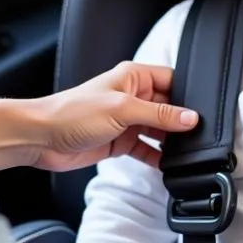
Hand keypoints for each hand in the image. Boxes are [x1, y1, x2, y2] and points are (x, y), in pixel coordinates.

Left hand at [29, 61, 197, 171]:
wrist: (40, 139)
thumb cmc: (72, 113)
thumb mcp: (122, 109)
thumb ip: (159, 114)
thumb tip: (189, 118)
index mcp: (134, 77)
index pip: (172, 80)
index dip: (187, 95)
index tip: (201, 112)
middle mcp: (132, 96)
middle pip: (168, 107)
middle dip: (180, 122)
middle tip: (195, 136)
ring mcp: (127, 120)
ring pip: (159, 130)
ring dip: (170, 142)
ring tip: (184, 153)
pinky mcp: (120, 141)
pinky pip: (146, 149)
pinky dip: (157, 157)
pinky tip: (166, 166)